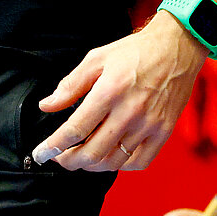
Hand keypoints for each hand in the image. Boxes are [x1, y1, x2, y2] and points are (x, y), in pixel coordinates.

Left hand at [32, 10, 205, 170]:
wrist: (176, 49)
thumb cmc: (133, 52)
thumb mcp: (96, 59)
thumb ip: (70, 85)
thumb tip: (46, 105)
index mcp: (109, 92)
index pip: (75, 129)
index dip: (54, 146)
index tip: (40, 154)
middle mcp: (130, 112)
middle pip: (93, 153)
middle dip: (69, 161)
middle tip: (57, 158)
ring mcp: (150, 125)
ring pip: (114, 162)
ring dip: (92, 166)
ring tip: (80, 158)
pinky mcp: (164, 132)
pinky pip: (140, 162)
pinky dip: (120, 167)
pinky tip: (109, 158)